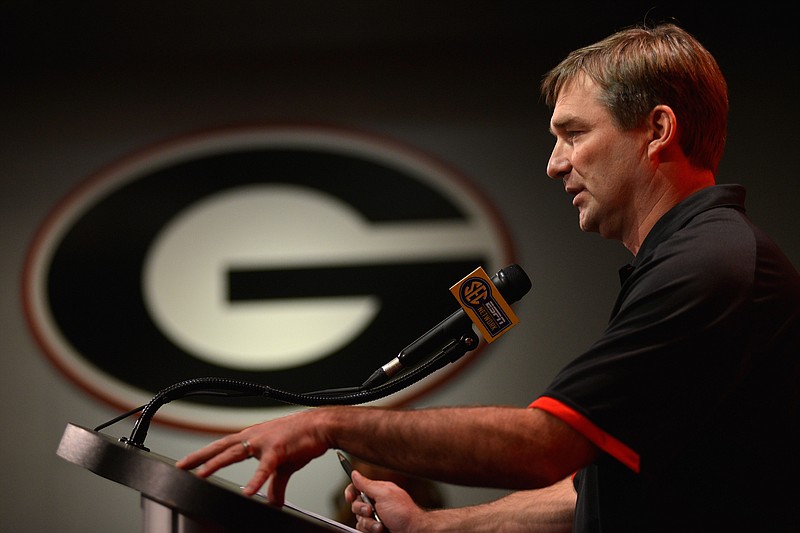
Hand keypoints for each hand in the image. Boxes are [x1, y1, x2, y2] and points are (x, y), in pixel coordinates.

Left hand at [175, 409, 330, 504]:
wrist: (321, 426)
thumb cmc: (303, 439)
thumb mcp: (284, 464)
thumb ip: (274, 484)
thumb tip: (272, 501)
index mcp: (253, 437)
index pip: (222, 445)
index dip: (204, 454)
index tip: (187, 462)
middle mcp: (254, 436)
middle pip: (220, 447)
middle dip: (200, 457)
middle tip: (181, 466)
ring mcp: (264, 442)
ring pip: (234, 453)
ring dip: (216, 464)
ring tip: (201, 474)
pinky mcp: (278, 450)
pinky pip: (264, 468)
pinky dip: (255, 480)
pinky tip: (248, 491)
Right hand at [346, 470, 426, 532]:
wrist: (412, 531)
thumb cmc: (403, 512)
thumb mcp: (384, 494)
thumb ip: (367, 484)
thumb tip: (354, 474)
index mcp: (377, 491)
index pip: (357, 487)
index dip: (351, 492)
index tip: (349, 497)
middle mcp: (375, 503)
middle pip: (355, 504)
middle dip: (361, 509)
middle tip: (371, 511)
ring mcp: (375, 517)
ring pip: (359, 519)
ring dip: (368, 523)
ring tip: (380, 525)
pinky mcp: (375, 528)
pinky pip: (362, 529)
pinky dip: (370, 530)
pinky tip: (381, 530)